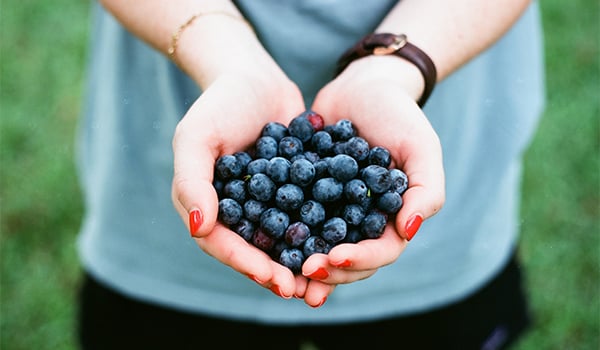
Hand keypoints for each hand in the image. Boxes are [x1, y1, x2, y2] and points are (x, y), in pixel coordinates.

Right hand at [171, 67, 308, 299]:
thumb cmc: (218, 104)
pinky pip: (306, 215)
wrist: (254, 77)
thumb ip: (191, 182)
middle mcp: (237, 211)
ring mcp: (267, 202)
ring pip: (283, 239)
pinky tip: (344, 243)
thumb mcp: (196, 137)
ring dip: (302, 260)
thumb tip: (199, 229)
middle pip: (255, 250)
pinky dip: (322, 231)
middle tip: (303, 291)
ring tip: (325, 278)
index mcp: (208, 206)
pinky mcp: (294, 190)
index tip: (275, 280)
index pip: (224, 244)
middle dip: (278, 272)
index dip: (248, 265)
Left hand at [298, 55, 445, 305]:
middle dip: (328, 270)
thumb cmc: (397, 114)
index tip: (335, 258)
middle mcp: (362, 221)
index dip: (360, 260)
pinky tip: (262, 242)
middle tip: (305, 271)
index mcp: (392, 217)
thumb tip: (409, 231)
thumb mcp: (421, 146)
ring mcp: (333, 211)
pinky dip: (281, 234)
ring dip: (303, 265)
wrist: (361, 86)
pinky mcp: (307, 196)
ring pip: (319, 247)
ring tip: (283, 274)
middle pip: (348, 259)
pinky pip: (294, 219)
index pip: (381, 251)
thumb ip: (426, 189)